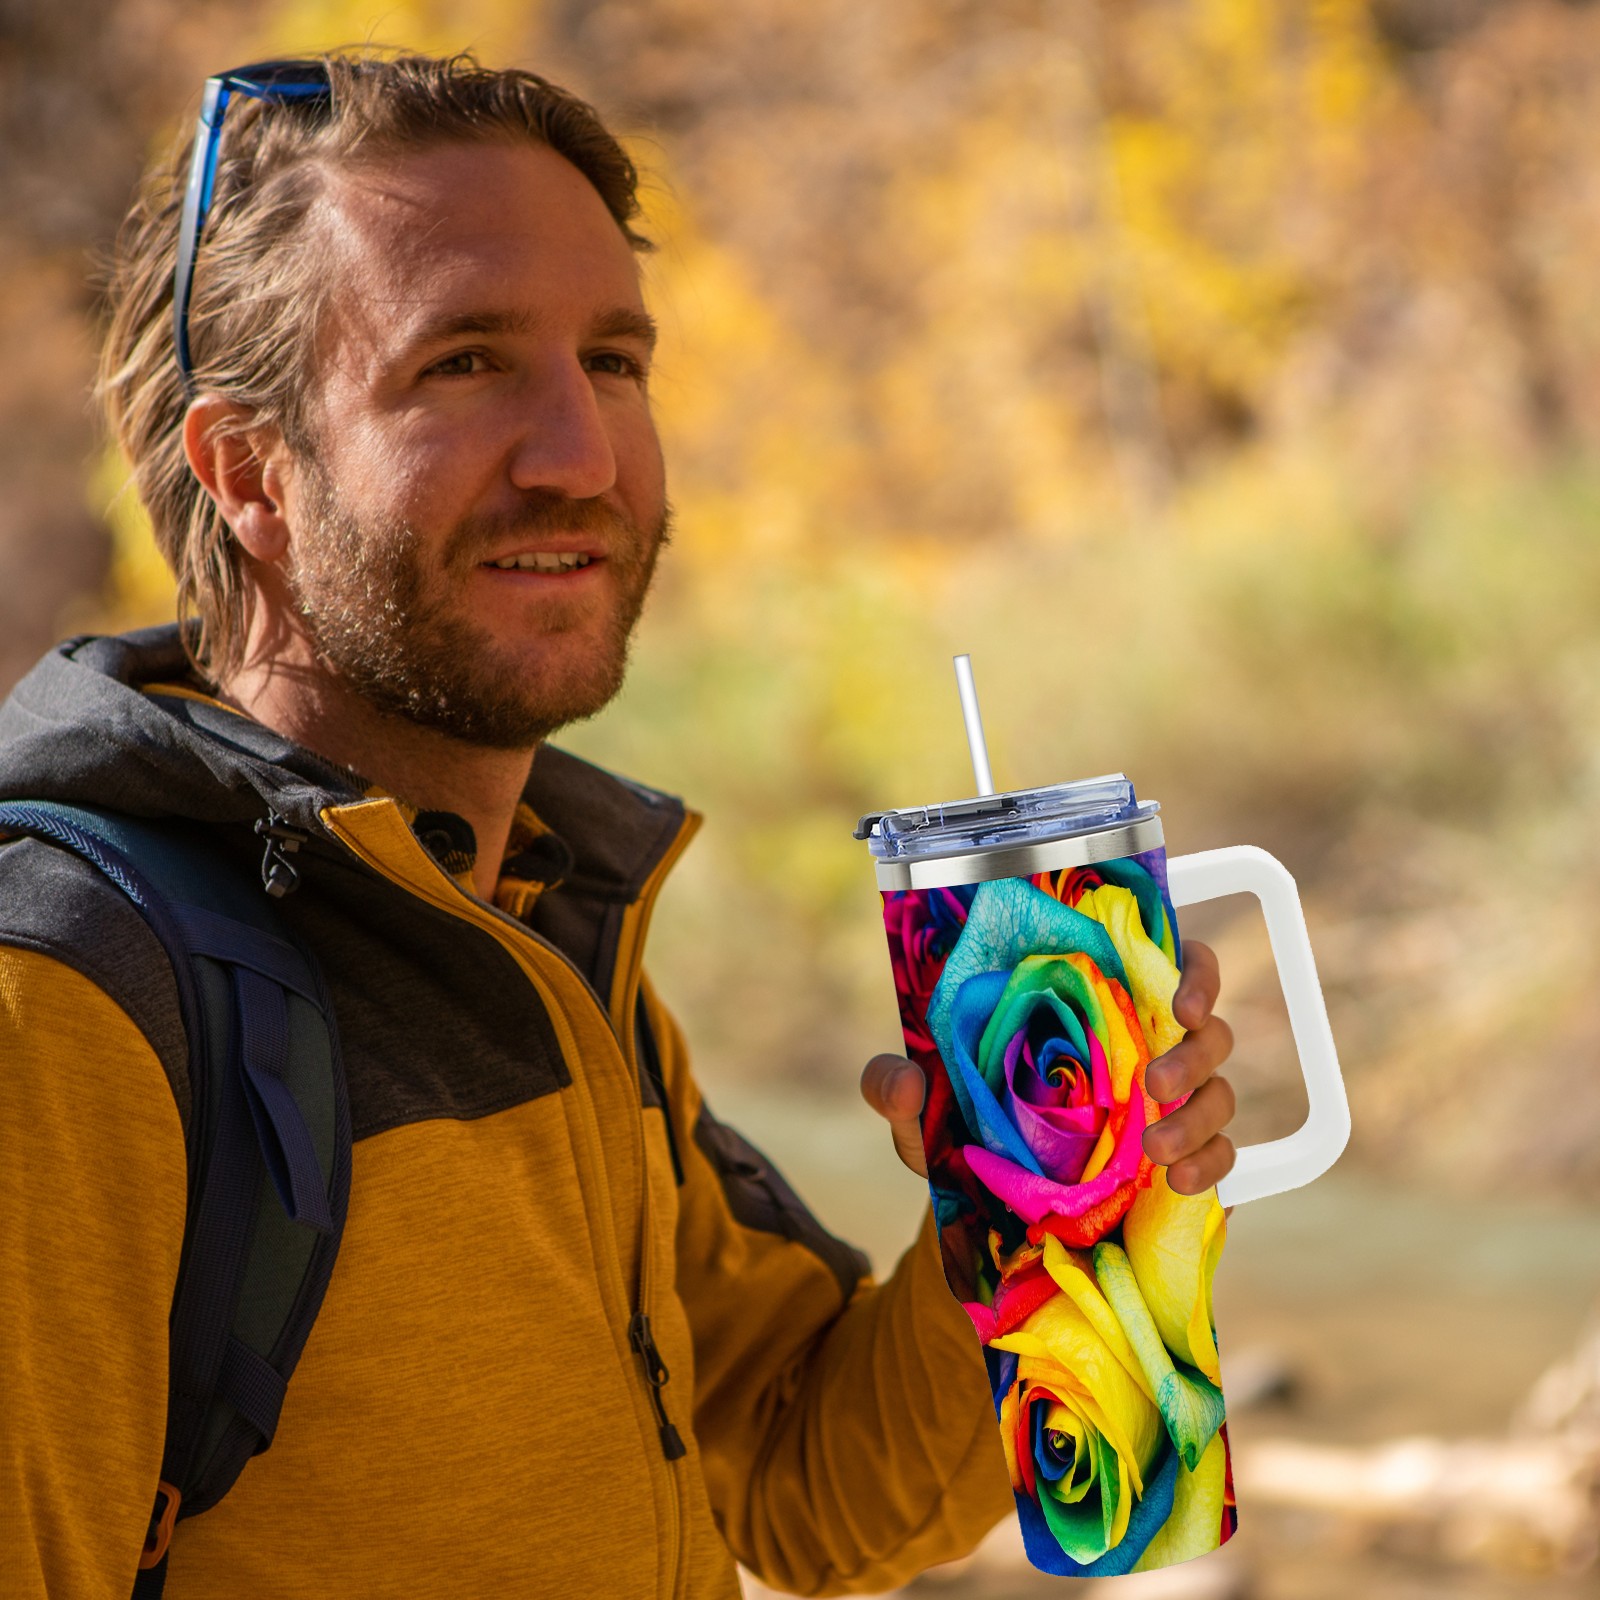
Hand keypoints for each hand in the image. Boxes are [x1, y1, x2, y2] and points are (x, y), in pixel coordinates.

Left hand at [860, 939, 1236, 1194]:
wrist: (984, 1213)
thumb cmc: (960, 1135)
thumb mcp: (920, 1114)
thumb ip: (896, 1090)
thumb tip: (904, 1083)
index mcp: (1094, 1009)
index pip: (1168, 962)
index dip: (1191, 971)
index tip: (1178, 1000)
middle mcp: (1144, 1047)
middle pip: (1208, 1027)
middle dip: (1193, 1052)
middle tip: (1151, 1084)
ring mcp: (1170, 1105)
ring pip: (1222, 1090)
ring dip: (1199, 1116)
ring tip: (1153, 1150)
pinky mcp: (1183, 1159)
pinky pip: (1226, 1154)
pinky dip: (1211, 1163)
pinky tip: (1176, 1181)